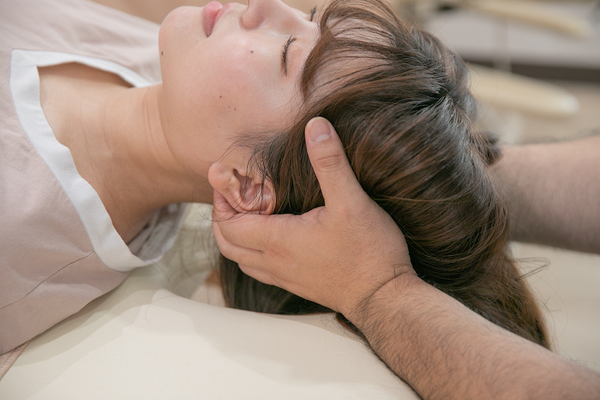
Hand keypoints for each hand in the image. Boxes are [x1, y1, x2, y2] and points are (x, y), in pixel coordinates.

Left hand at [211, 117, 414, 320]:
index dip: (220, 199)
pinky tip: (270, 238)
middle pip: (227, 243)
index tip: (224, 178)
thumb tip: (315, 126)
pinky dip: (251, 252)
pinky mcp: (297, 285)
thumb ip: (331, 163)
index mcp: (278, 240)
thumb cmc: (369, 251)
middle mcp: (274, 262)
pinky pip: (259, 270)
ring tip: (246, 213)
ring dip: (234, 236)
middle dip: (222, 217)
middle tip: (231, 193)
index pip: (229, 222)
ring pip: (241, 260)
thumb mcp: (352, 201)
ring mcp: (284, 277)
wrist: (384, 298)